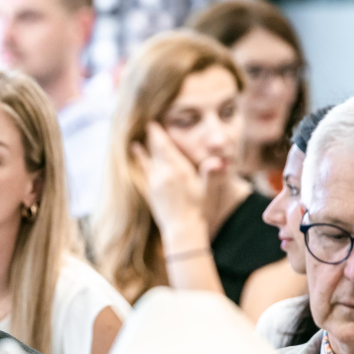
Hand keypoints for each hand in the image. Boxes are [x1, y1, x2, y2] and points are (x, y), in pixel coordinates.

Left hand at [132, 122, 207, 237]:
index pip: (166, 148)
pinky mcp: (151, 194)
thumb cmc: (199, 210)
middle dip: (151, 139)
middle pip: (155, 152)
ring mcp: (155, 184)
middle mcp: (164, 175)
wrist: (182, 230)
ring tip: (135, 144)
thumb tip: (218, 161)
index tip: (152, 123)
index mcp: (178, 171)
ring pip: (147, 162)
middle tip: (146, 126)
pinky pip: (144, 174)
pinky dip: (141, 166)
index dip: (158, 135)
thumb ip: (210, 173)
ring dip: (142, 152)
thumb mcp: (207, 190)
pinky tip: (138, 165)